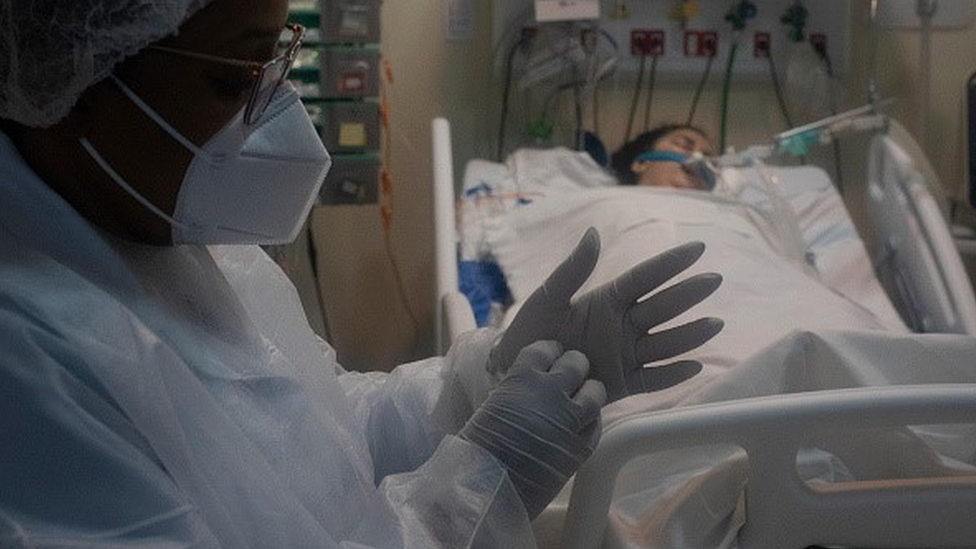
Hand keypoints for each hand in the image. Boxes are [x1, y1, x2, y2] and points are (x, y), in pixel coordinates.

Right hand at [460, 341, 605, 518]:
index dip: (550, 351)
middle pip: (576, 363)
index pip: (546, 348)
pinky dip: (591, 423)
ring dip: (589, 392)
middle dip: (574, 367)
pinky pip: (596, 426)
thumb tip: (526, 387)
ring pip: (596, 392)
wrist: (488, 488)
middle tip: (570, 376)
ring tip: (581, 399)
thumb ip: (515, 390)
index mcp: (522, 378)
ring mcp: (570, 420)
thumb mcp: (492, 405)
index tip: (551, 356)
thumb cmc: (478, 449)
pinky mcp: (581, 447)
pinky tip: (581, 426)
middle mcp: (551, 392)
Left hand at [491, 227, 722, 401]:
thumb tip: (594, 233)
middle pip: (662, 308)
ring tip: (714, 324)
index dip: (670, 263)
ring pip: (665, 343)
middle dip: (688, 294)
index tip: (697, 248)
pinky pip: (654, 378)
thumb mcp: (547, 300)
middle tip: (714, 279)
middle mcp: (623, 326)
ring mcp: (626, 355)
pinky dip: (673, 374)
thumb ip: (571, 271)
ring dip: (689, 334)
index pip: (645, 278)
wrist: (517, 373)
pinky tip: (694, 366)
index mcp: (607, 301)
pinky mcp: (623, 384)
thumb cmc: (531, 334)